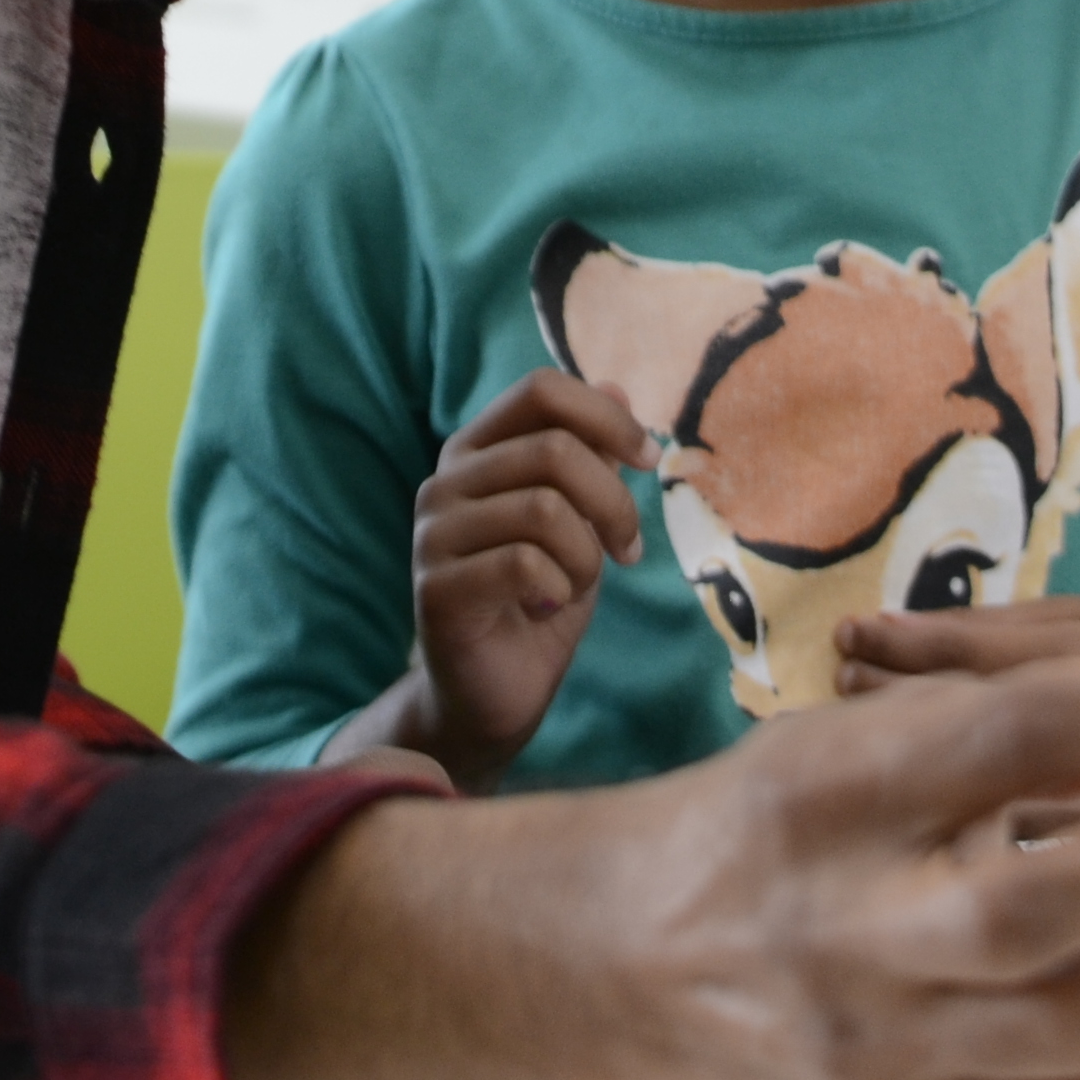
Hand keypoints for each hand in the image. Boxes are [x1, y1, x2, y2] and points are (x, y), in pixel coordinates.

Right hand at [327, 370, 648, 791]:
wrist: (494, 694)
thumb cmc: (540, 600)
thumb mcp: (580, 522)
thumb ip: (589, 458)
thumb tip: (616, 385)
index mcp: (477, 450)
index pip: (541, 391)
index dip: (606, 416)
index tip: (646, 459)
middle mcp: (445, 481)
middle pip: (554, 450)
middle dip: (614, 504)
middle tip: (628, 552)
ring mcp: (433, 533)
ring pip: (545, 510)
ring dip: (586, 558)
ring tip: (575, 586)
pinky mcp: (435, 587)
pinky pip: (526, 564)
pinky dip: (559, 590)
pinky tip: (544, 610)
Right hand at [616, 648, 1079, 1079]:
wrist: (635, 962)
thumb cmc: (773, 829)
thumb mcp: (854, 740)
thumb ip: (999, 728)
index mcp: (825, 796)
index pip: (1002, 736)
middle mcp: (841, 930)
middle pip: (1033, 906)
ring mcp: (876, 1051)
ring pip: (1079, 1021)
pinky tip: (1077, 1010)